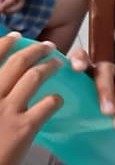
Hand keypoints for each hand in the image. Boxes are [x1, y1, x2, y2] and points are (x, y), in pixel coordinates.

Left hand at [0, 0, 24, 14]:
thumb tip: (1, 7)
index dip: (7, 5)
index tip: (0, 10)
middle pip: (21, 3)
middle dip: (11, 10)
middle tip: (1, 12)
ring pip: (20, 6)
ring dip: (11, 10)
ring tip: (2, 10)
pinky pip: (18, 5)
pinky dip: (11, 8)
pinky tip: (4, 8)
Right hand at [0, 33, 62, 164]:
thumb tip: (5, 82)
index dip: (5, 43)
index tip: (16, 37)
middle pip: (17, 62)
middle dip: (36, 50)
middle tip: (49, 47)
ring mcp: (6, 110)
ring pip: (34, 77)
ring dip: (50, 67)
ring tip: (60, 65)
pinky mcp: (23, 127)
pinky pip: (48, 104)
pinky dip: (55, 99)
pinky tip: (58, 100)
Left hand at [68, 49, 114, 129]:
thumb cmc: (101, 124)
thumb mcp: (84, 119)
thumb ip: (72, 117)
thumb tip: (57, 126)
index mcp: (86, 76)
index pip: (81, 58)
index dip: (79, 59)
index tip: (78, 69)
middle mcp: (107, 71)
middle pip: (105, 70)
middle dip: (106, 90)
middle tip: (107, 112)